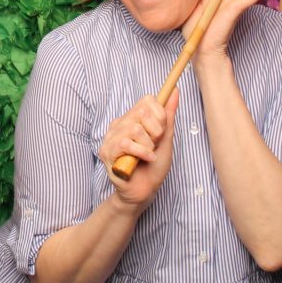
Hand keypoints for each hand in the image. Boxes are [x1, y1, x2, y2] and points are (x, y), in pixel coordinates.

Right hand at [99, 91, 178, 206]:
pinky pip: (126, 143)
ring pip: (135, 128)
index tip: (162, 131)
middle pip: (142, 111)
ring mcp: (110, 137)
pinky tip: (146, 160)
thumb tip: (175, 91)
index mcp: (132, 118)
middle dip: (156, 131)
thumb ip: (168, 115)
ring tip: (148, 155)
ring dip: (148, 145)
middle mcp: (119, 124)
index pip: (146, 100)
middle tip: (154, 145)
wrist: (144, 191)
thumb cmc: (154, 166)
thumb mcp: (165, 139)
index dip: (159, 114)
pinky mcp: (106, 151)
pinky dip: (142, 153)